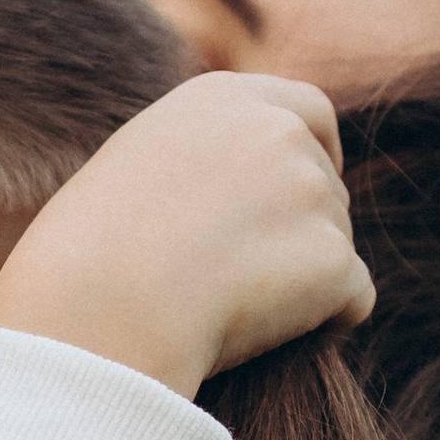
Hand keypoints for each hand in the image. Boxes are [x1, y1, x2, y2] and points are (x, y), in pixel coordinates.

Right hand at [0, 75, 373, 397]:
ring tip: (225, 307)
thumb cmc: (87, 256)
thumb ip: (201, 155)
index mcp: (222, 99)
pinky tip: (262, 339)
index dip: (315, 154)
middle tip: (237, 279)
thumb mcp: (134, 167)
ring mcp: (312, 191)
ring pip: (336, 243)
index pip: (308, 110)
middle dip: (301, 229)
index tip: (297, 198)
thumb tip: (246, 187)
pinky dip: (323, 325)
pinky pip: (352, 299)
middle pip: (327, 183)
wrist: (96, 311)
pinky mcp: (333, 257)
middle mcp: (277, 130)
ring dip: (304, 279)